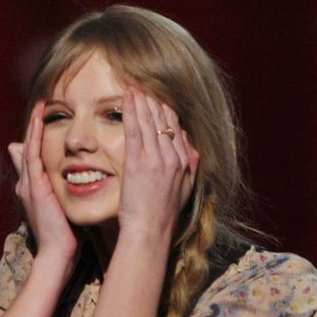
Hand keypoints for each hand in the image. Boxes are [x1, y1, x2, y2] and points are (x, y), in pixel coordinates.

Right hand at [8, 101, 77, 261]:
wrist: (57, 253)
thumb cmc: (64, 236)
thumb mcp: (63, 209)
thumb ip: (63, 194)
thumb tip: (69, 183)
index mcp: (34, 189)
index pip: (36, 157)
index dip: (39, 138)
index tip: (47, 120)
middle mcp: (27, 183)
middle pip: (29, 148)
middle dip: (34, 126)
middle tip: (40, 104)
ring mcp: (28, 184)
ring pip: (29, 147)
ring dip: (33, 125)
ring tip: (40, 105)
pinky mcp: (33, 185)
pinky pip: (32, 154)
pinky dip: (34, 136)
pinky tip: (40, 121)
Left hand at [118, 88, 198, 242]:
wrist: (150, 231)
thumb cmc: (163, 215)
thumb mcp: (185, 190)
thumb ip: (190, 166)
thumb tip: (190, 146)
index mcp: (184, 162)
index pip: (176, 128)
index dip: (166, 111)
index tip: (158, 99)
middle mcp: (171, 157)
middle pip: (163, 120)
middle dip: (153, 101)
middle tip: (143, 85)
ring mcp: (155, 159)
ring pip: (148, 121)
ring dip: (140, 101)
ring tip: (133, 87)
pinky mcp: (137, 163)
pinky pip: (134, 130)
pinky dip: (130, 111)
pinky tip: (126, 98)